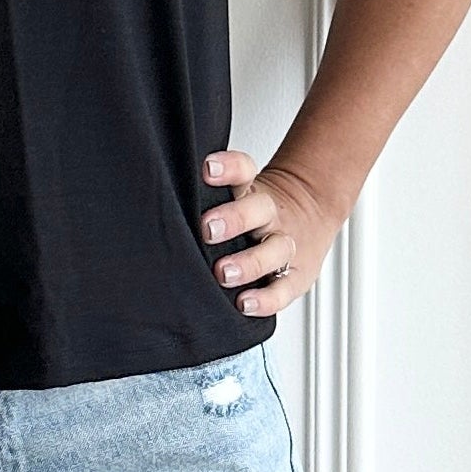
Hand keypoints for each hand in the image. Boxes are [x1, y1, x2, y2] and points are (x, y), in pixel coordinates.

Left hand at [198, 148, 344, 316]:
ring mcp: (284, 246)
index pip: (244, 170)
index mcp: (252, 190)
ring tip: (223, 273)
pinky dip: (265, 300)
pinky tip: (244, 303)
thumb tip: (163, 196)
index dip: (229, 167)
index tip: (208, 169)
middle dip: (233, 218)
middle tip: (208, 228)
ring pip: (274, 251)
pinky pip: (283, 290)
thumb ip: (207, 195)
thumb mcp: (239, 192)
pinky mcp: (296, 278)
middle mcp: (269, 216)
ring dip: (248, 263)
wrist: (308, 217)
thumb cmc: (254, 211)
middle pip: (258, 210)